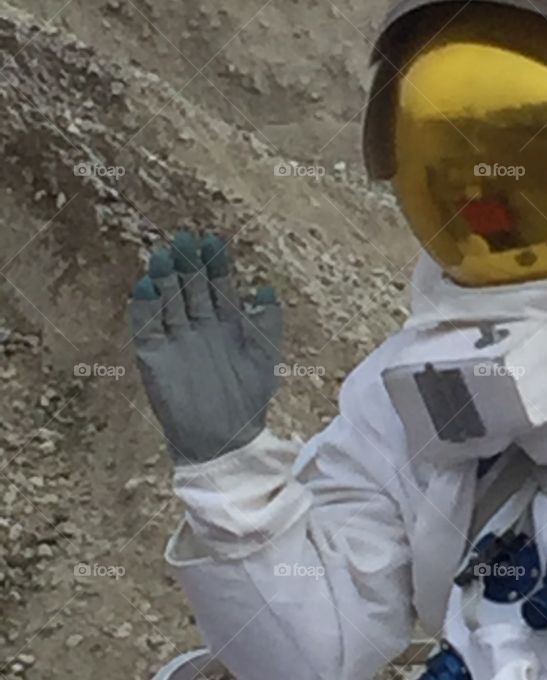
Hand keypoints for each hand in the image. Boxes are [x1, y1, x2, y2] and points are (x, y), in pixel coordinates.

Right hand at [130, 229, 281, 464]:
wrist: (224, 440)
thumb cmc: (248, 401)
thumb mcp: (265, 360)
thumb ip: (268, 325)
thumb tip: (267, 290)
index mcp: (226, 324)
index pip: (218, 286)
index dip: (216, 264)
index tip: (212, 241)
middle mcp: (199, 327)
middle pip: (190, 287)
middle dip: (187, 264)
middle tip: (184, 240)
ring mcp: (175, 340)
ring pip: (167, 301)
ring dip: (163, 279)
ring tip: (163, 257)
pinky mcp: (153, 357)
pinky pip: (146, 327)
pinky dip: (144, 307)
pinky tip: (145, 286)